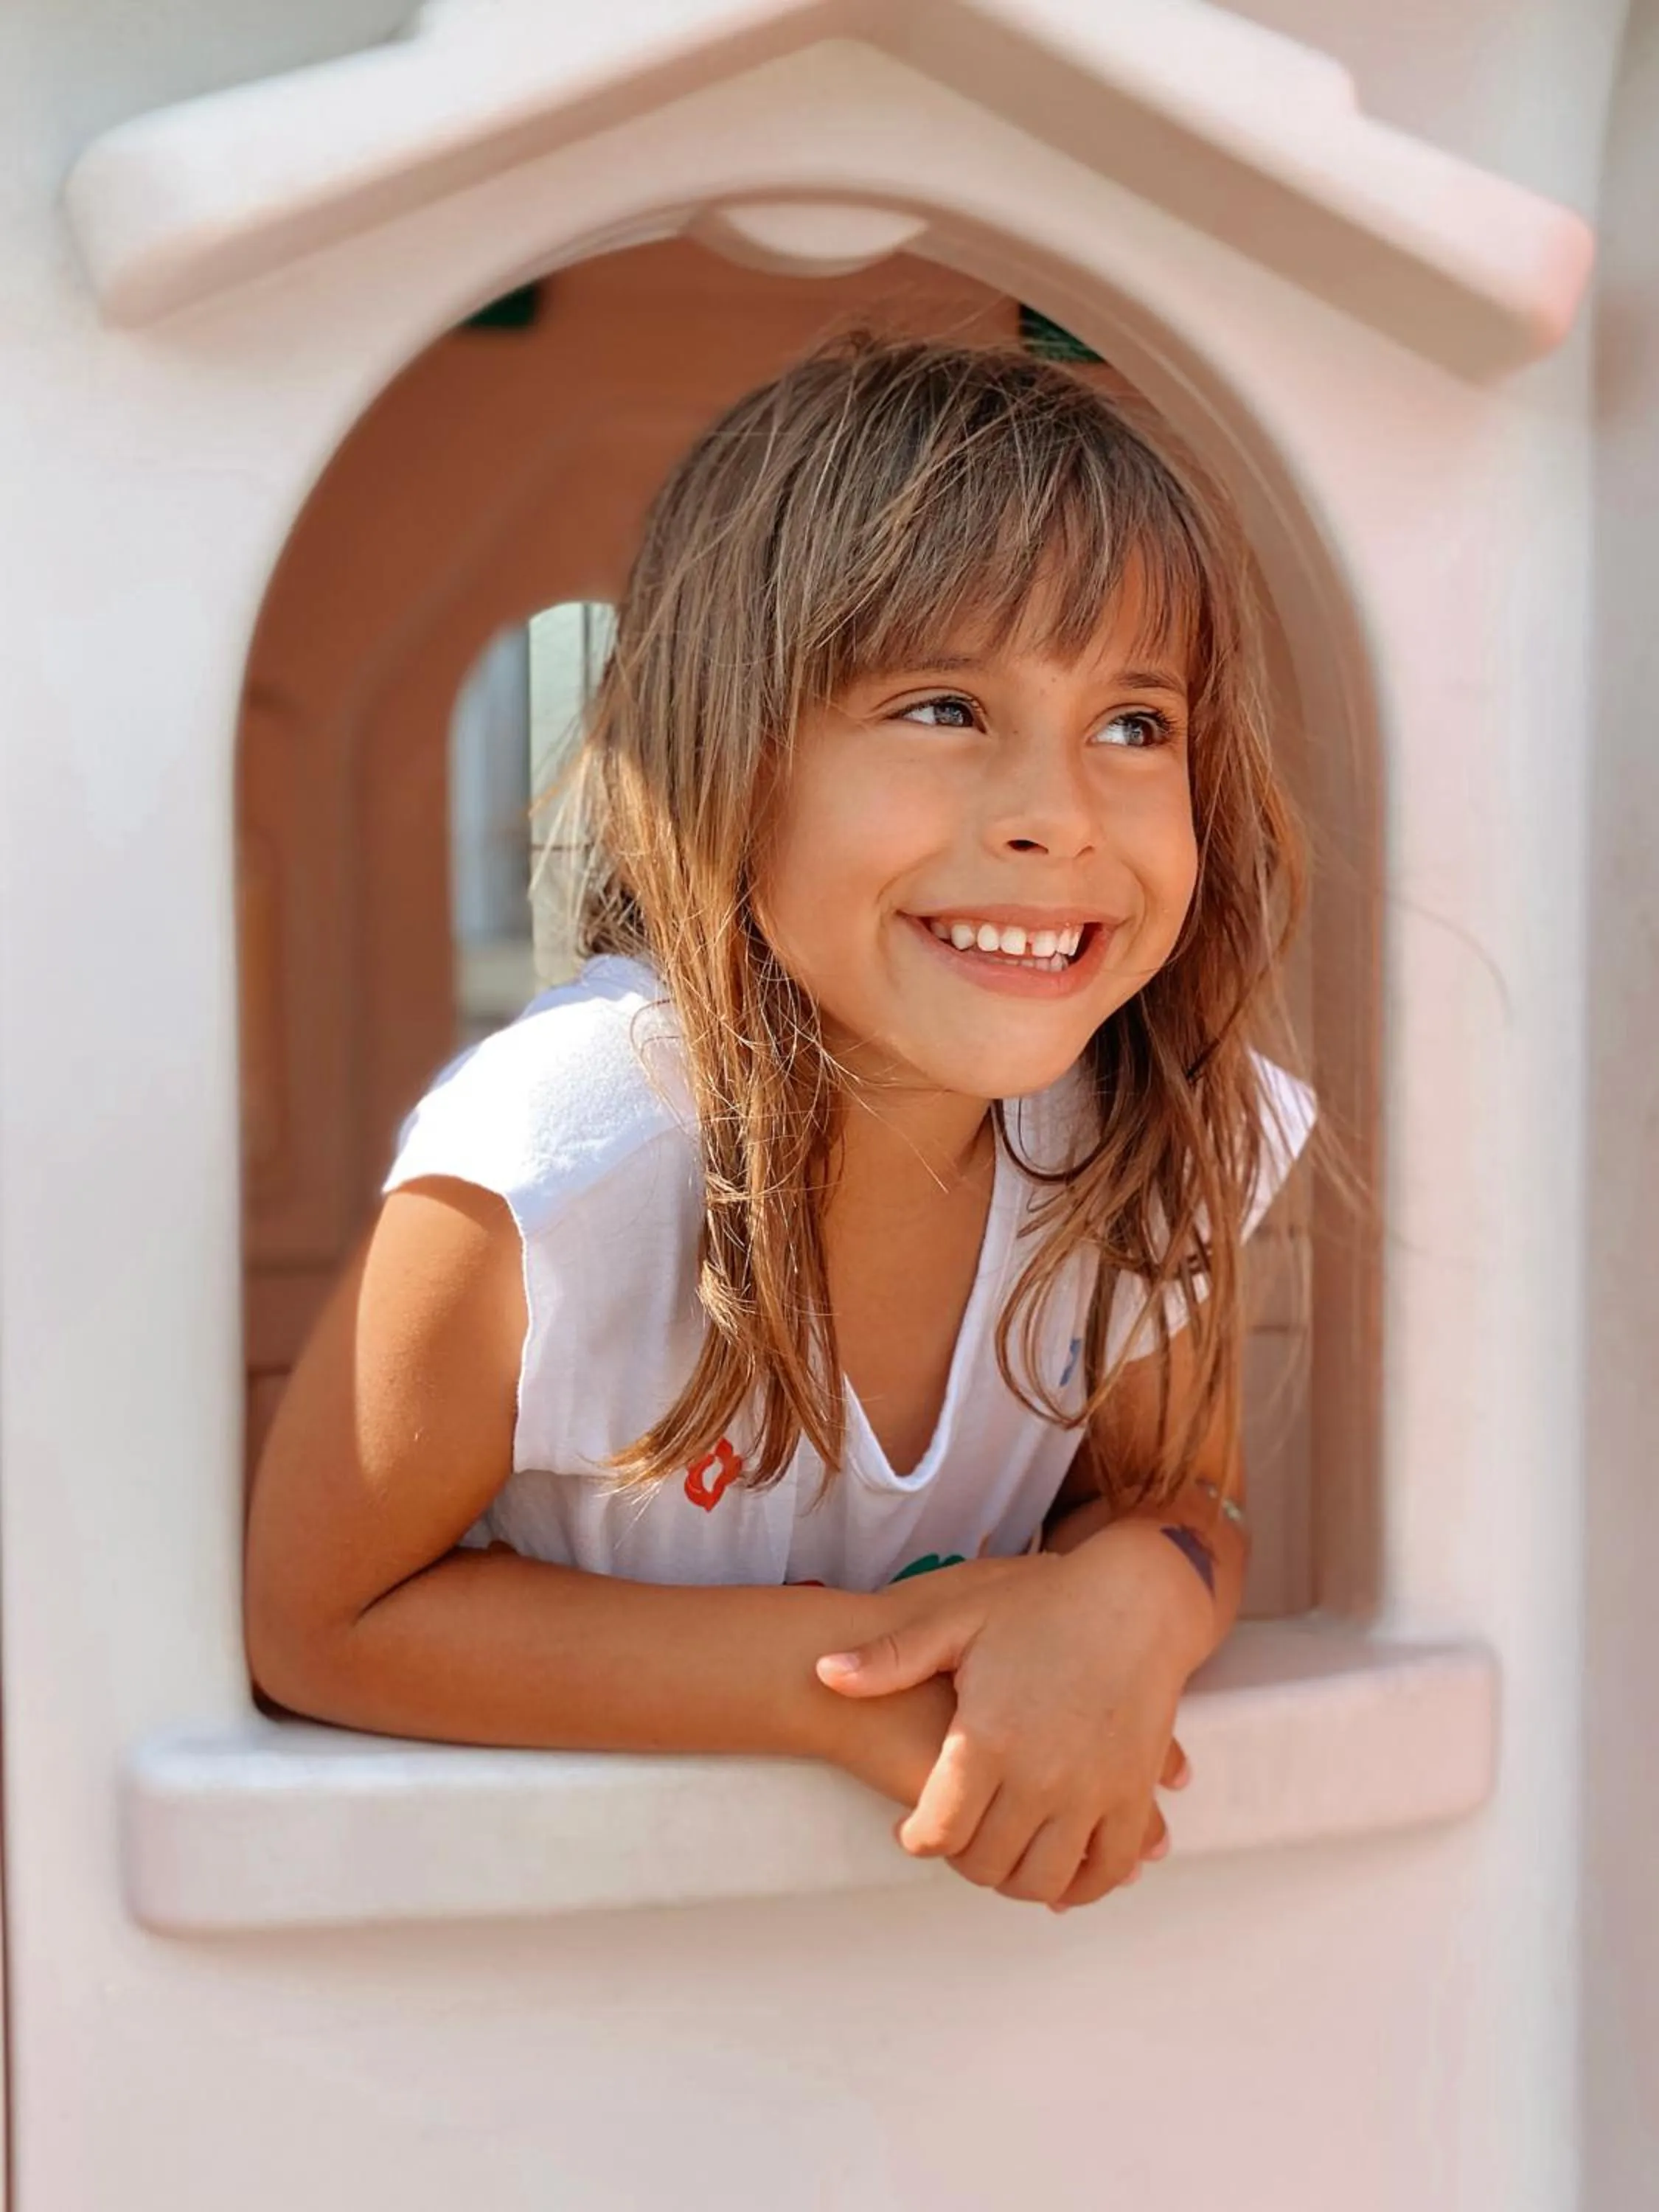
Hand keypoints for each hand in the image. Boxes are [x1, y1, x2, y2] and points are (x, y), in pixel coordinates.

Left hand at [816, 1526, 1206, 1907]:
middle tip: (956, 1839)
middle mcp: (1038, 1777)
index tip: (914, 1831)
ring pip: (1041, 1879)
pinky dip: (1079, 1885)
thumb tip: (824, 1674)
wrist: (1134, 1600)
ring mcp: (1091, 1792)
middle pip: (985, 1863)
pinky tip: (1057, 1868)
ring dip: (1015, 1880)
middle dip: (962, 1860)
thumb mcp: (958, 1620)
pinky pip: (1104, 1870)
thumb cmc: (1042, 1605)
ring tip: (1001, 1853)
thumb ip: (891, 1658)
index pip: (937, 1831)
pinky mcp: (1133, 1796)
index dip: (917, 1839)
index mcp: (986, 1738)